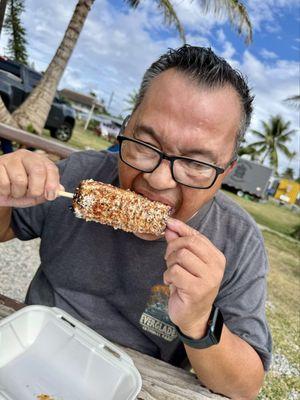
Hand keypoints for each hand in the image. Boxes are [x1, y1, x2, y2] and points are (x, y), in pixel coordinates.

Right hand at [0, 149, 62, 207]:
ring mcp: (10, 159)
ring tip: (15, 191)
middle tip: (31, 195)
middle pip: (38, 170)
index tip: (50, 196)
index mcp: (38, 161)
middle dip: (37, 189)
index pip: (51, 168)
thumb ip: (48, 191)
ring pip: (20, 180)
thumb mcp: (36, 193)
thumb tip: (60, 190)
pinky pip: (5, 183)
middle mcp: (26, 156)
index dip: (52, 183)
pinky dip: (6, 192)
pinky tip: (5, 189)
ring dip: (19, 193)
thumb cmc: (19, 190)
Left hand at [164, 218, 225, 338]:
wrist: (193, 316)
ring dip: (170, 264)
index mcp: (216, 257)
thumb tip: (170, 226)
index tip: (168, 223)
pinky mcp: (197, 290)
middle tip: (169, 260)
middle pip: (188, 243)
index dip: (180, 228)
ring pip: (181, 256)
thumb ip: (180, 243)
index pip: (196, 236)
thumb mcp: (186, 262)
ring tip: (172, 274)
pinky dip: (168, 276)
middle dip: (172, 248)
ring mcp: (209, 278)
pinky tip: (172, 283)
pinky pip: (175, 272)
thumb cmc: (189, 286)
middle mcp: (216, 266)